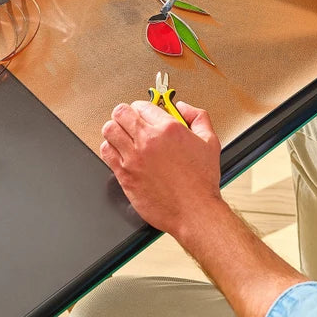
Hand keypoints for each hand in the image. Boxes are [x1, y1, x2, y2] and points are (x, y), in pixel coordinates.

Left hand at [100, 100, 222, 236]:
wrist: (194, 211)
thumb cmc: (201, 182)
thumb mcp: (210, 142)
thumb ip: (197, 117)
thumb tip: (183, 107)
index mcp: (169, 129)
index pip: (143, 105)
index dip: (143, 108)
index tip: (146, 113)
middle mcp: (148, 141)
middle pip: (121, 112)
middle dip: (126, 114)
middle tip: (131, 120)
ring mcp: (134, 158)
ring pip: (109, 130)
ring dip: (115, 129)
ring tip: (122, 134)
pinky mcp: (125, 175)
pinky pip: (106, 151)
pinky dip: (109, 148)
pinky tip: (119, 151)